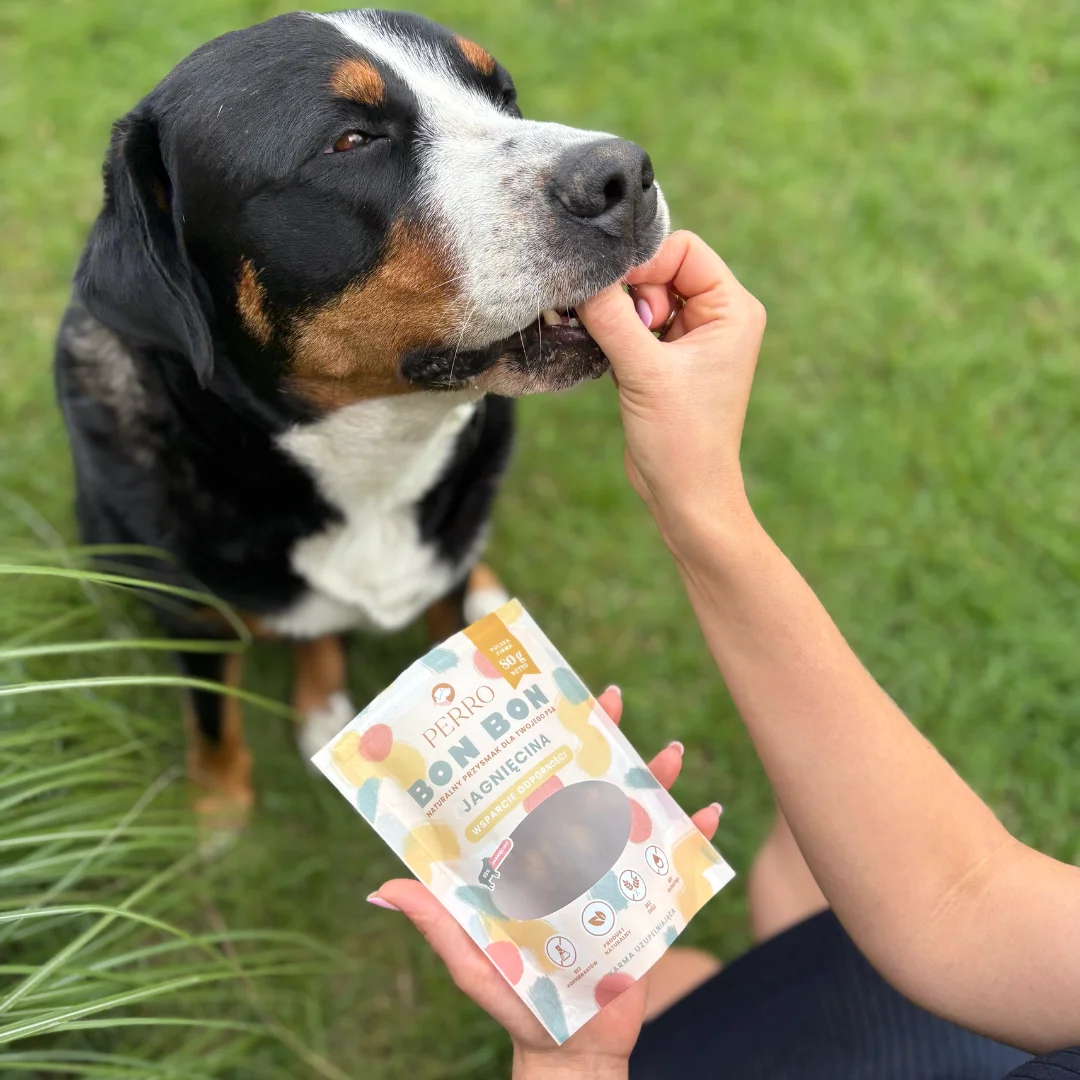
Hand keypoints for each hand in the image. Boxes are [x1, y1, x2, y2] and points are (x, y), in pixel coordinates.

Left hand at [369, 687, 721, 1079]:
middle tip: (613, 699)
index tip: (548, 703)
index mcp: (535, 855)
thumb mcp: (472, 957)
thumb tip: (383, 887)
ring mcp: (613, 873)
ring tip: (670, 752)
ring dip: (657, 778)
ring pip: (638, 811)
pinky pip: (678, 864)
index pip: (540, 786)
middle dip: (605, 738)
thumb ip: (436, 920)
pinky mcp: (647, 901)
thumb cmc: (514, 998)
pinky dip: (696, 839)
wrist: (569, 1047)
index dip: (544, 744)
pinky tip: (707, 814)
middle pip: (592, 783)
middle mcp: (574, 853)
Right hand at [577, 231, 765, 548]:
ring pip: (641, 297)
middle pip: (660, 268)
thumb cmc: (682, 440)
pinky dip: (615, 333)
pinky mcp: (665, 359)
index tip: (616, 298)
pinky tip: (611, 361)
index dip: (644, 264)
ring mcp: (690, 338)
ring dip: (619, 317)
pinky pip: (633, 324)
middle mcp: (717, 317)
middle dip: (631, 294)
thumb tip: (579, 275)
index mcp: (732, 309)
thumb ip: (612, 318)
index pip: (683, 248)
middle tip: (622, 334)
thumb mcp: (645, 372)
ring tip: (618, 354)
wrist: (686, 496)